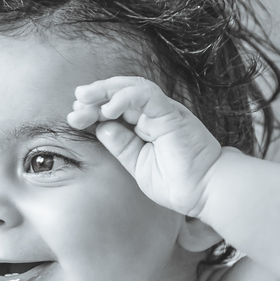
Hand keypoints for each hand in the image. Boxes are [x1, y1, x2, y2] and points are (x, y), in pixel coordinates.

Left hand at [66, 76, 222, 216]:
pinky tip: (108, 109)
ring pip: (131, 87)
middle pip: (119, 93)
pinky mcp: (172, 114)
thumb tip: (100, 127)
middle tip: (74, 104)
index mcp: (145, 125)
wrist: (205, 193)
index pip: (115, 108)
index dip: (92, 109)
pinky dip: (125, 98)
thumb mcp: (137, 164)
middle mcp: (154, 114)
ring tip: (84, 99)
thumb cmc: (177, 182)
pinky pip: (146, 95)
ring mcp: (164, 112)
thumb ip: (120, 145)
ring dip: (105, 90)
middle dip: (94, 96)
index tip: (74, 118)